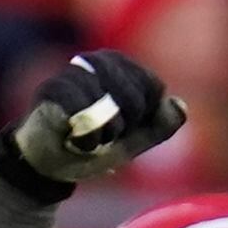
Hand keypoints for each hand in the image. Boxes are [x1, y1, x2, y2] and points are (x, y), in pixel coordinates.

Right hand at [0, 49, 187, 196]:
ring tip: (93, 138)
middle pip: (134, 93)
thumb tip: (179, 105)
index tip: (126, 129)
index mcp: (119, 67)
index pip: (152, 87)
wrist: (47, 165)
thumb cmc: (90, 147)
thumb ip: (158, 126)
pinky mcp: (51, 89)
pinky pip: (82, 109)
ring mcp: (72, 73)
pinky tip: (78, 140)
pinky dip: (87, 134)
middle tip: (108, 135)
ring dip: (106, 131)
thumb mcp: (131, 142)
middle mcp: (96, 61)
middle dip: (127, 124)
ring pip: (109, 101)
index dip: (145, 117)